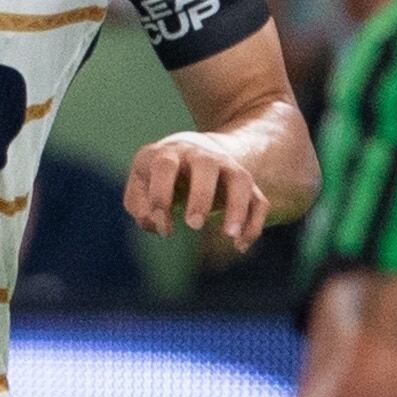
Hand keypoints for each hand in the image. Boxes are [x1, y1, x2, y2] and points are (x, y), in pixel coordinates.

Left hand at [128, 130, 273, 248]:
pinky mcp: (244, 184)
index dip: (161, 197)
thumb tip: (156, 222)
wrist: (195, 149)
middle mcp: (201, 155)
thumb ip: (138, 205)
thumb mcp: (140, 182)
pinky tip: (239, 246)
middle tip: (193, 225)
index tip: (163, 227)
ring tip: (230, 236)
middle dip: (201, 196)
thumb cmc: (160, 175)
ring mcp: (227, 167)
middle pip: (206, 165)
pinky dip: (253, 224)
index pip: (164, 167)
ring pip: (240, 179)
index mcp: (170, 153)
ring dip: (238, 207)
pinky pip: (258, 201)